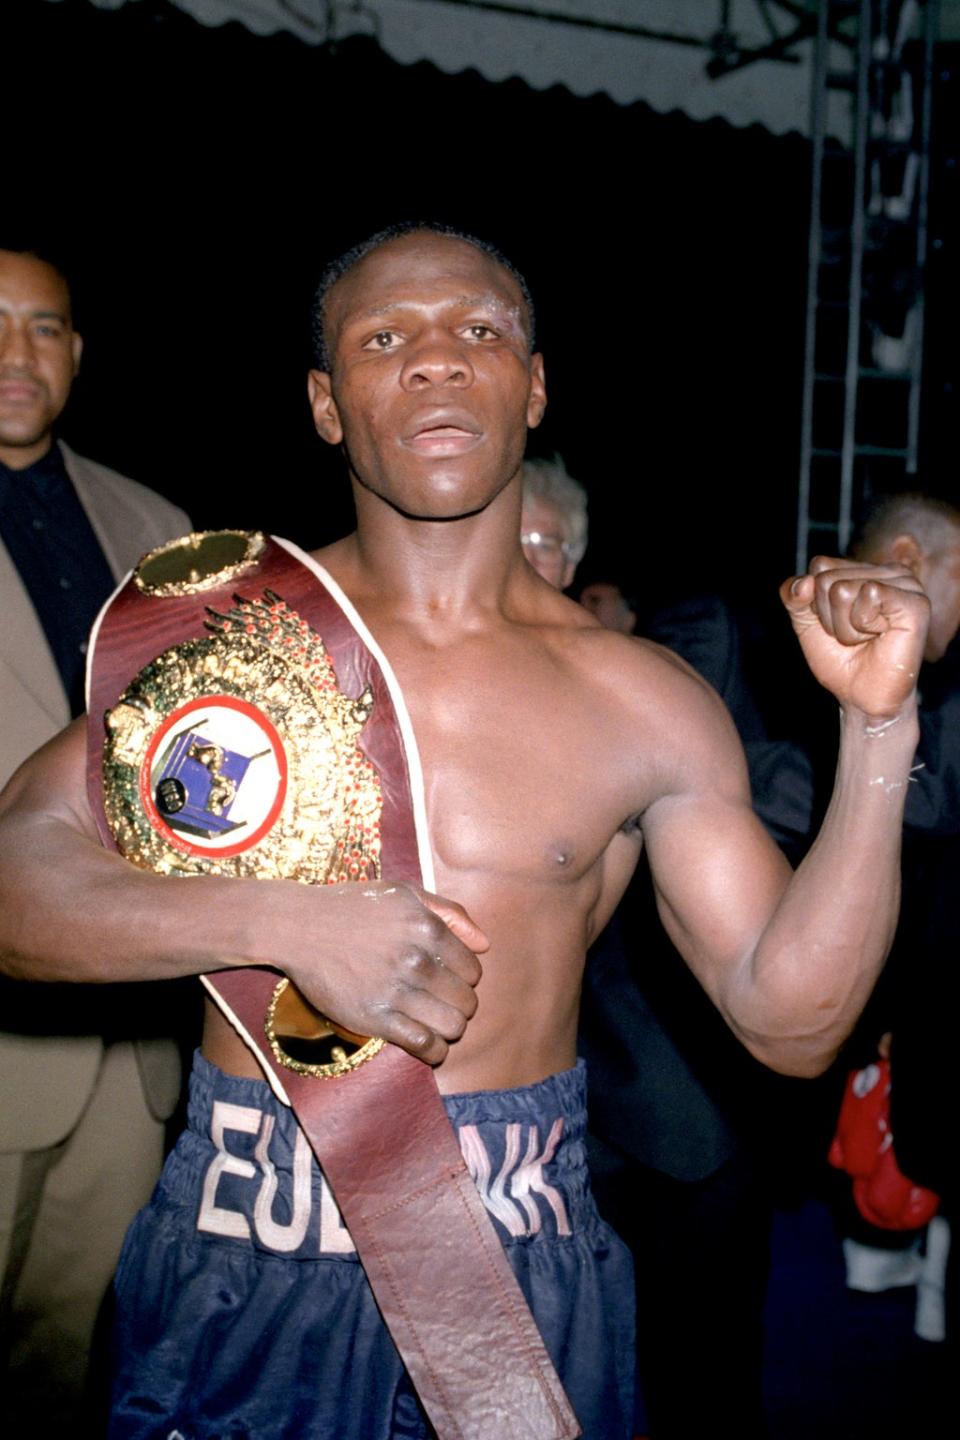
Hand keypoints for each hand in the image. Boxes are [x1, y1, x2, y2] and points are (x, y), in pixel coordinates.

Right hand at [282, 881, 487, 1065]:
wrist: (300, 927)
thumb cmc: (354, 907)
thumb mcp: (405, 894)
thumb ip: (449, 913)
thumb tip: (485, 944)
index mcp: (427, 928)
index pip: (473, 970)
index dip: (465, 979)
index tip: (450, 981)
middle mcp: (416, 960)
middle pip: (466, 1001)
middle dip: (459, 1005)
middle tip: (442, 1003)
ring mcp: (396, 991)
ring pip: (452, 1026)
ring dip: (450, 1029)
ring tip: (436, 1022)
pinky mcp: (375, 1018)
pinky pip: (424, 1045)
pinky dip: (435, 1051)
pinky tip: (430, 1046)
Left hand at [780, 557, 928, 718]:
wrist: (862, 697)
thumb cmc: (841, 660)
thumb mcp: (806, 624)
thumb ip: (794, 597)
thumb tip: (803, 583)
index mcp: (866, 569)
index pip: (819, 566)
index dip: (817, 604)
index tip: (837, 625)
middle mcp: (889, 571)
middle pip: (827, 579)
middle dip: (831, 618)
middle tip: (855, 637)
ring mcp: (906, 584)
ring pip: (844, 589)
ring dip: (846, 626)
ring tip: (867, 638)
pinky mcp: (915, 602)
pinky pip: (869, 594)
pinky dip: (864, 625)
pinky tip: (882, 636)